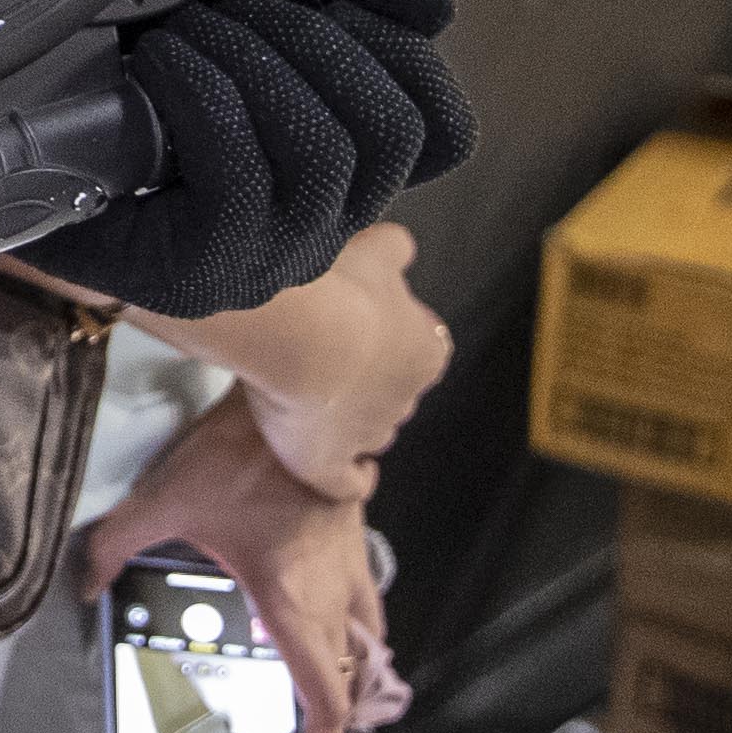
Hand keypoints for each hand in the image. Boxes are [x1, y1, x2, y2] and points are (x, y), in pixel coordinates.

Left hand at [29, 0, 476, 321]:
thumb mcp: (257, 12)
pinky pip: (238, 175)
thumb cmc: (147, 77)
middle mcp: (326, 226)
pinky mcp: (202, 273)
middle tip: (235, 2)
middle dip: (319, 40)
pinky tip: (157, 62)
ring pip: (326, 152)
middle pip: (391, 130)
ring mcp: (269, 258)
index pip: (446, 129)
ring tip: (191, 26)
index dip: (409, 52)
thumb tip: (441, 6)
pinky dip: (202, 94)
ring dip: (259, 61)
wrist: (21, 151)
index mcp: (350, 168)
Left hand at [90, 410, 387, 732]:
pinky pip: (367, 586)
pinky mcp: (356, 525)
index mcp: (291, 601)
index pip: (323, 688)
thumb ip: (118, 543)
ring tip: (340, 676)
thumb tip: (86, 583)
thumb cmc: (239, 454)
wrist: (300, 390)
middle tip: (323, 728)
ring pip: (370, 628)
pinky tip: (332, 601)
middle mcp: (332, 589)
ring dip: (359, 660)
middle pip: (353, 669)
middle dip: (342, 707)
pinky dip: (359, 611)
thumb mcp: (165, 499)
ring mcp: (352, 557)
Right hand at [248, 226, 448, 491]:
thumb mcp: (375, 249)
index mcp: (427, 350)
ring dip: (352, 421)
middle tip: (325, 355)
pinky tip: (343, 469)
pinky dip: (350, 478)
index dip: (389, 340)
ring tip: (316, 401)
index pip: (420, 350)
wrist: (304, 334)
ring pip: (371, 432)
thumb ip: (394, 250)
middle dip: (369, 380)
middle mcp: (407, 397)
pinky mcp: (330, 465)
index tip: (360, 326)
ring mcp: (370, 435)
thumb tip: (400, 249)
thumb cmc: (341, 288)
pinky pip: (348, 483)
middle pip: (393, 392)